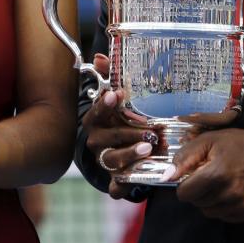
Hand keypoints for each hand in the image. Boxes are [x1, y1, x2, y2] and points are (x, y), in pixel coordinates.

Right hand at [82, 55, 159, 199]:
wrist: (115, 151)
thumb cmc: (117, 120)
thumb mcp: (115, 100)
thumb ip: (109, 76)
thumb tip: (99, 56)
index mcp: (95, 121)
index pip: (96, 111)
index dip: (105, 104)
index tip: (116, 95)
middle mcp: (96, 141)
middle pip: (109, 138)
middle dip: (128, 133)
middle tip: (148, 131)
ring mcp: (104, 161)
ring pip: (113, 160)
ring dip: (130, 155)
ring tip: (148, 150)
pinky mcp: (114, 180)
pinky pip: (115, 186)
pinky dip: (121, 186)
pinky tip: (131, 183)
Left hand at [173, 127, 243, 221]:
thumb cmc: (238, 143)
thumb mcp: (209, 140)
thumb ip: (186, 156)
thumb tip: (167, 175)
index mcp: (216, 174)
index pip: (184, 194)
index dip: (184, 184)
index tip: (191, 177)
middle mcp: (229, 194)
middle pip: (196, 203)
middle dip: (197, 190)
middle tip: (207, 177)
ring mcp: (241, 206)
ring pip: (209, 212)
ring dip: (209, 200)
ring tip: (219, 184)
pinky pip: (225, 216)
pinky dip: (222, 207)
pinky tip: (230, 192)